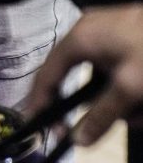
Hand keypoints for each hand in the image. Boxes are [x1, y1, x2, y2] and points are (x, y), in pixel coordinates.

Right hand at [28, 4, 142, 145]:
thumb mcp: (129, 88)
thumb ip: (102, 115)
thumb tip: (77, 140)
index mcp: (80, 38)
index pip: (48, 73)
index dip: (41, 100)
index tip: (39, 126)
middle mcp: (87, 32)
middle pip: (81, 79)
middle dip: (103, 107)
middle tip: (118, 123)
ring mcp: (106, 33)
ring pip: (104, 78)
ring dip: (123, 101)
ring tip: (142, 110)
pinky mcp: (123, 38)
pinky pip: (117, 70)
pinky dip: (129, 88)